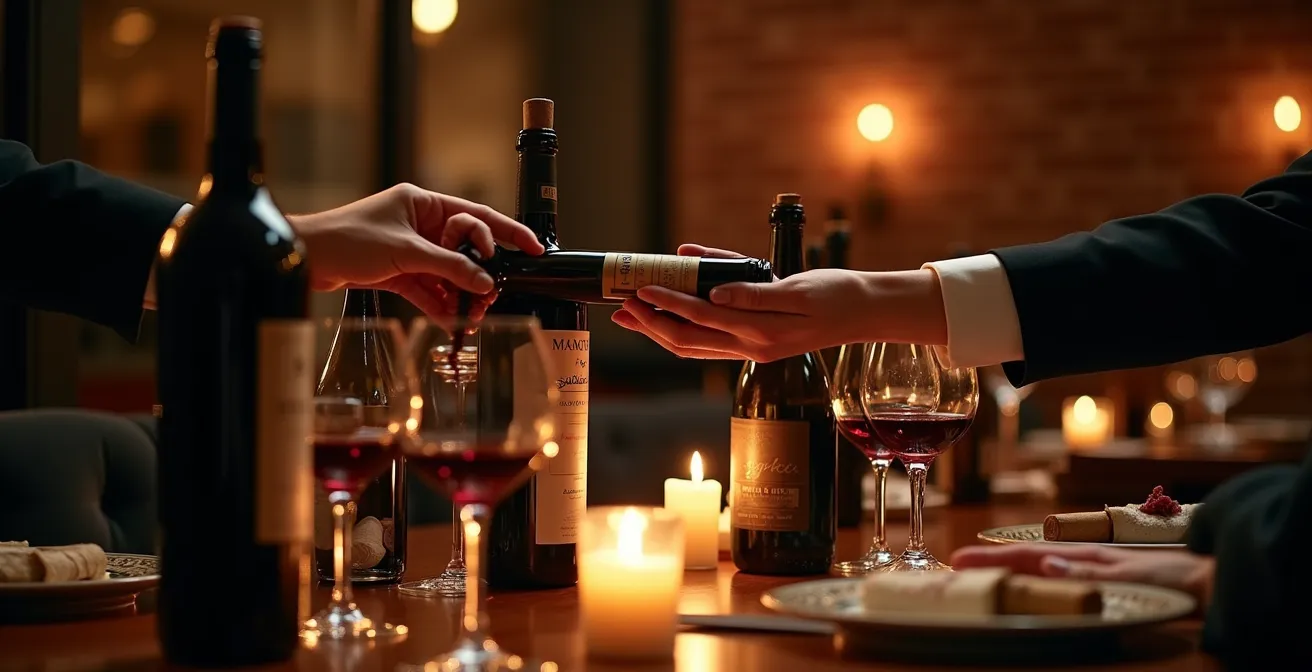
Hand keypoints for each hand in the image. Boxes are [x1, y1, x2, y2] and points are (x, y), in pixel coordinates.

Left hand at [291, 183, 543, 316]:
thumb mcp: (406, 251)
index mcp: (423, 202)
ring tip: (473, 313)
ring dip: (460, 292)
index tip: (532, 248)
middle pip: (465, 248)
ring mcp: (409, 248)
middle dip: (480, 271)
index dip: (507, 232)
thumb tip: (485, 280)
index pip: (477, 215)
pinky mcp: (396, 271)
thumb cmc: (348, 239)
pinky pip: (428, 287)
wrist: (303, 258)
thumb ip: (449, 266)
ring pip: (447, 272)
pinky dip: (439, 302)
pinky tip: (452, 319)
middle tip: (493, 293)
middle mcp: (419, 223)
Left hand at [610, 244, 880, 361]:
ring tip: (632, 317)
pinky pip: (709, 344)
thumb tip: (715, 292)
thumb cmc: (835, 294)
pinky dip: (683, 330)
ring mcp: (752, 349)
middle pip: (687, 339)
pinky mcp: (755, 345)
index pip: (701, 316)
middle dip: (651, 323)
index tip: (641, 289)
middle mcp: (751, 346)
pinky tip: (668, 317)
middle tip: (622, 306)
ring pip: (693, 346)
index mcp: (760, 331)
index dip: (667, 303)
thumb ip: (754, 291)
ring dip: (659, 332)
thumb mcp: (796, 287)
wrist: (864, 313)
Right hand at [950, 543, 1213, 612]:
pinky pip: (1056, 578)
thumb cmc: (1175, 578)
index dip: (992, 559)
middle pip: (1027, 560)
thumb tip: (1044, 564)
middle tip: (958, 568)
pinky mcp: (1105, 581)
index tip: (959, 560)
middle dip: (992, 563)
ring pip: (1040, 567)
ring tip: (982, 575)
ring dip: (1009, 571)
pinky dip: (1033, 579)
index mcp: (1084, 556)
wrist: (1213, 582)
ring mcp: (1094, 569)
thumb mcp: (1130, 575)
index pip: (1027, 557)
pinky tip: (1030, 583)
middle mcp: (1084, 559)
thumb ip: (1088, 572)